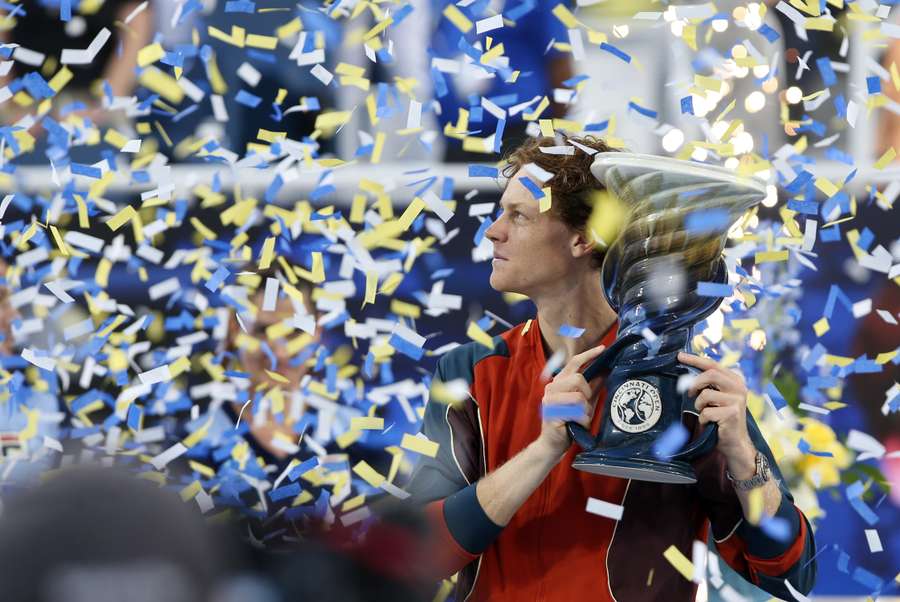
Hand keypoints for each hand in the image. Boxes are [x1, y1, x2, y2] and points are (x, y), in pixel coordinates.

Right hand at [536, 344, 605, 460]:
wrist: (554, 443)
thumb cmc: (570, 422)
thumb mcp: (585, 402)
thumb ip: (593, 386)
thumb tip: (606, 370)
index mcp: (559, 382)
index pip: (573, 362)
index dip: (588, 355)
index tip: (602, 349)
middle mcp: (552, 387)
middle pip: (578, 378)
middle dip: (587, 393)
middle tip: (585, 405)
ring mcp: (549, 400)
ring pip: (578, 396)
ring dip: (585, 410)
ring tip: (580, 417)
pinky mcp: (551, 413)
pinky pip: (576, 412)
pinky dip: (582, 420)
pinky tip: (577, 424)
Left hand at [678, 352, 756, 477]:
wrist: (735, 442)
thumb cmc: (722, 418)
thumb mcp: (717, 397)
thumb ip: (708, 384)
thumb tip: (686, 376)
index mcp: (735, 380)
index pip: (713, 364)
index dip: (695, 359)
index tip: (679, 356)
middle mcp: (739, 387)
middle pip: (710, 374)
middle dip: (695, 383)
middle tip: (689, 394)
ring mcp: (737, 400)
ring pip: (706, 394)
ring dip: (699, 405)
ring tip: (704, 412)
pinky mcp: (732, 413)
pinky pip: (707, 412)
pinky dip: (703, 419)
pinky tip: (710, 423)